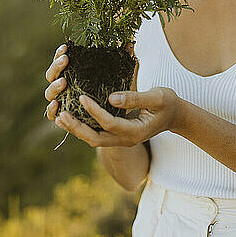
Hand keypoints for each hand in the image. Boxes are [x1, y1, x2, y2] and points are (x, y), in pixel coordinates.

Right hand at [44, 40, 136, 123]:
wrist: (119, 116)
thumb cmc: (115, 90)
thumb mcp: (120, 74)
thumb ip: (122, 59)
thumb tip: (131, 41)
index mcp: (73, 73)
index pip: (60, 62)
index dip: (60, 54)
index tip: (66, 47)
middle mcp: (64, 86)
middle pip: (52, 75)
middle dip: (57, 67)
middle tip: (65, 60)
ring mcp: (63, 100)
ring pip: (50, 93)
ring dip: (54, 86)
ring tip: (63, 82)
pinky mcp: (64, 117)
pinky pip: (51, 115)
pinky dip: (51, 110)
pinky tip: (57, 105)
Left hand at [54, 87, 181, 147]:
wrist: (175, 116)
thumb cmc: (168, 103)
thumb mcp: (157, 97)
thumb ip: (135, 97)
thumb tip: (111, 98)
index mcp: (136, 132)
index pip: (110, 123)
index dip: (94, 111)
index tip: (82, 97)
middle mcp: (126, 140)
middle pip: (96, 138)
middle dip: (77, 128)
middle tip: (61, 115)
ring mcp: (121, 139)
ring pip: (94, 139)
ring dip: (76, 129)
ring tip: (60, 117)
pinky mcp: (117, 134)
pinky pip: (97, 133)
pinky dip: (83, 126)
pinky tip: (72, 116)